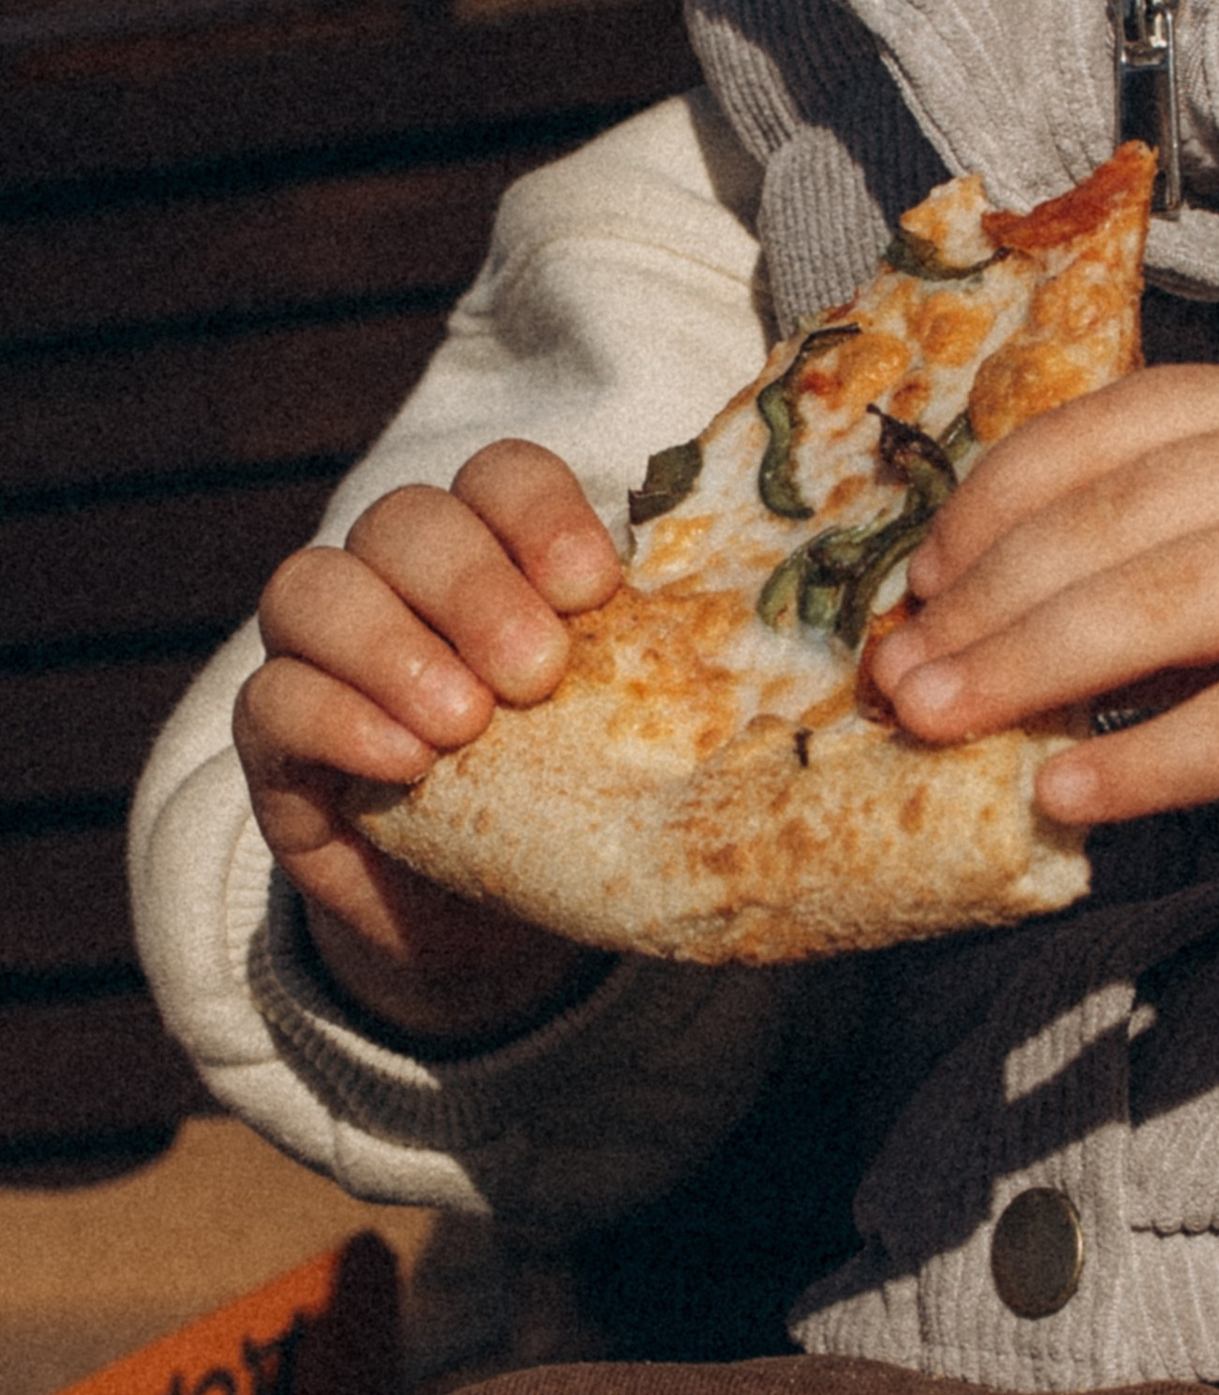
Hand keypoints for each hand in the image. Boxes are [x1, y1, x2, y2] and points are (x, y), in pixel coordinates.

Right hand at [234, 440, 621, 1041]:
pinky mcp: (271, 739)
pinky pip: (275, 696)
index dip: (540, 514)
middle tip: (536, 673)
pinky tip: (406, 765)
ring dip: (395, 648)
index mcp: (491, 548)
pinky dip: (340, 720)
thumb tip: (772, 642)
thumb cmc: (571, 794)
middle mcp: (395, 577)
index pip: (499, 475)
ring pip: (316, 587)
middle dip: (474, 587)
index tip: (595, 589)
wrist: (485, 919)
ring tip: (464, 724)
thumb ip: (653, 666)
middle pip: (406, 521)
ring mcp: (320, 651)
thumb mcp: (617, 725)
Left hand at [870, 367, 1218, 888]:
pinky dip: (1143, 760)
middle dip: (987, 599)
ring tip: (941, 725)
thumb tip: (1001, 612)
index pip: (1109, 429)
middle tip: (898, 676)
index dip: (994, 502)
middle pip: (1116, 518)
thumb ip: (1188, 541)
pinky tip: (1067, 797)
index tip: (918, 580)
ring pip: (1163, 604)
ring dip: (1030, 670)